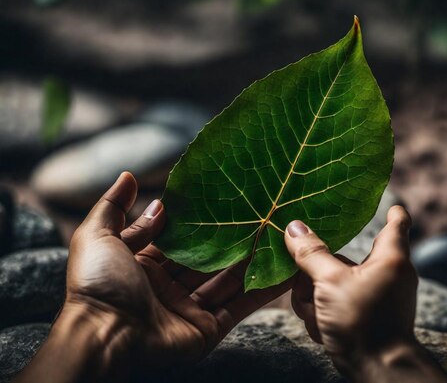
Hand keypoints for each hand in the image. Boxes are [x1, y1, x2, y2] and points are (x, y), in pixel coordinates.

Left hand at [16, 172, 287, 382]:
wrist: (106, 336)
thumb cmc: (99, 284)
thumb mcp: (96, 236)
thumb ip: (112, 207)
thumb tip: (128, 176)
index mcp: (144, 263)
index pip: (178, 236)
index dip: (201, 219)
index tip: (228, 198)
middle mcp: (169, 285)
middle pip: (209, 257)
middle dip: (234, 237)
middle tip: (262, 213)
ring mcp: (190, 307)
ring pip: (229, 279)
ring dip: (254, 259)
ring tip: (281, 236)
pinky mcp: (209, 328)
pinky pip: (240, 305)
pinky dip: (263, 290)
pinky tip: (286, 270)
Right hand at [284, 206, 446, 382]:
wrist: (379, 371)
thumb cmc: (363, 322)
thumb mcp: (330, 283)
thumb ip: (311, 254)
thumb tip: (293, 227)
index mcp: (390, 257)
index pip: (396, 223)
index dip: (390, 210)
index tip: (386, 202)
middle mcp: (387, 274)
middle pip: (343, 259)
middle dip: (316, 273)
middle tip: (302, 282)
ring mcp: (376, 298)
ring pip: (333, 285)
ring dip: (316, 299)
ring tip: (315, 315)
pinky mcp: (365, 317)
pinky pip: (337, 305)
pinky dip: (325, 315)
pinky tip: (321, 329)